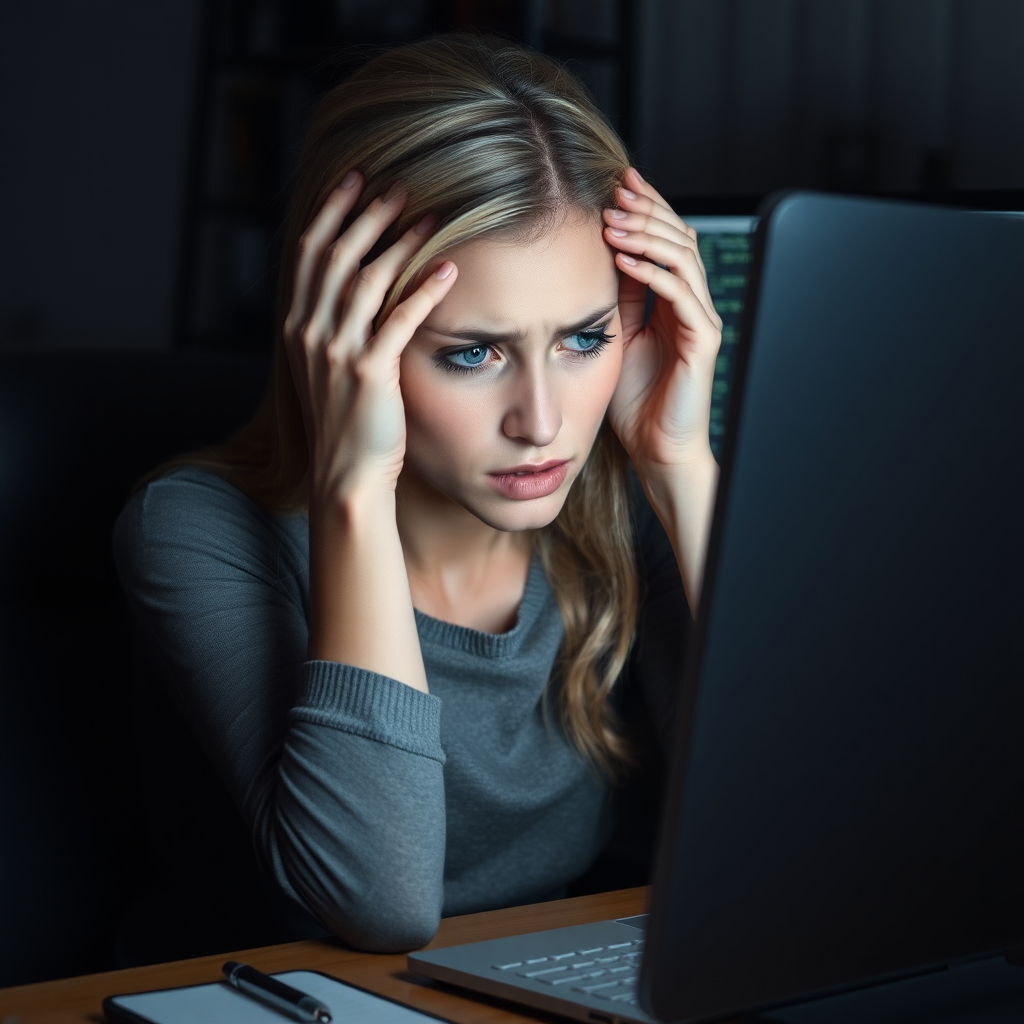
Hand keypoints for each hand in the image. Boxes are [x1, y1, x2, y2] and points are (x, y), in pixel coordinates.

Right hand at [282, 172, 457, 503]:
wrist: (345, 474)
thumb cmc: (345, 421)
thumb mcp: (326, 367)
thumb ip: (334, 325)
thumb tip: (355, 285)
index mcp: (297, 325)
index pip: (309, 253)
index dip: (331, 212)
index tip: (354, 179)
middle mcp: (309, 333)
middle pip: (335, 256)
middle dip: (367, 214)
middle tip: (400, 184)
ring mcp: (336, 353)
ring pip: (365, 281)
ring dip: (400, 244)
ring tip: (432, 217)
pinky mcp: (369, 374)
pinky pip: (398, 321)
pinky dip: (423, 291)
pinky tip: (448, 270)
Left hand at [603, 167, 721, 504]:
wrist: (657, 449)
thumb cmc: (637, 402)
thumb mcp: (619, 337)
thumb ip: (620, 297)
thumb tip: (605, 252)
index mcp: (675, 302)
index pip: (667, 241)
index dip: (647, 210)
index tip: (618, 183)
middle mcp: (694, 306)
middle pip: (680, 239)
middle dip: (648, 211)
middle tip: (617, 191)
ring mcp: (702, 321)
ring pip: (684, 259)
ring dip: (647, 234)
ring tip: (614, 220)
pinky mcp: (702, 342)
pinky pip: (680, 295)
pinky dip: (653, 272)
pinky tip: (624, 257)